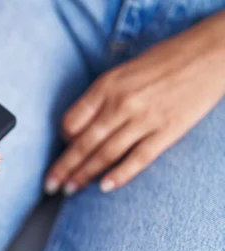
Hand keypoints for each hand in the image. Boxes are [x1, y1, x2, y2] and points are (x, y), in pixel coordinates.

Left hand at [45, 12, 224, 194]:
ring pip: (105, 154)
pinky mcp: (166, 131)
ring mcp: (144, 119)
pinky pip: (138, 158)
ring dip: (84, 175)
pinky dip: (120, 175)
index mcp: (106, 86)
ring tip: (68, 190)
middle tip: (49, 185)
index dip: (62, 138)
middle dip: (63, 167)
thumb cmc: (163, 61)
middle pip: (83, 143)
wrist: (210, 54)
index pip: (71, 121)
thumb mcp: (122, 71)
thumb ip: (100, 97)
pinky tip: (104, 187)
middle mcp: (121, 104)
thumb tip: (78, 126)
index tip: (59, 149)